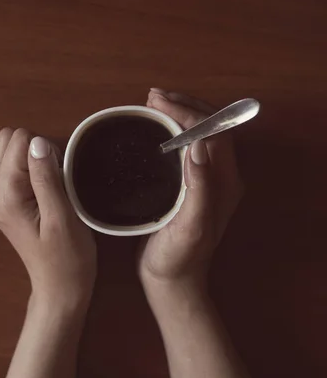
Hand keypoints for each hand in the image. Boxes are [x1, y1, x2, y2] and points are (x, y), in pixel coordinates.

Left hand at [0, 128, 96, 313]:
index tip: (61, 177)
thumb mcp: (61, 217)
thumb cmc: (67, 257)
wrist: (60, 286)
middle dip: (37, 149)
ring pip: (9, 148)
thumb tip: (37, 142)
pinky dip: (31, 167)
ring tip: (52, 185)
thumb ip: (47, 178)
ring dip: (34, 158)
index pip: (19, 141)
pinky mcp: (4, 198)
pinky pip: (13, 163)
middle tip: (56, 179)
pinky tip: (46, 188)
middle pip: (9, 139)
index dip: (46, 151)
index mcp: (4, 193)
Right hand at [138, 90, 243, 318]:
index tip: (158, 102)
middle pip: (210, 127)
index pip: (213, 132)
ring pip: (199, 134)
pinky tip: (154, 126)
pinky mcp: (191, 185)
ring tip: (152, 102)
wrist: (173, 282)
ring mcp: (206, 180)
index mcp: (224, 182)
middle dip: (184, 105)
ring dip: (179, 113)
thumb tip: (196, 144)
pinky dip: (172, 130)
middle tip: (152, 95)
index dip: (188, 112)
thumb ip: (199, 187)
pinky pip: (186, 147)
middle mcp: (221, 176)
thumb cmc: (179, 258)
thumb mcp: (191, 226)